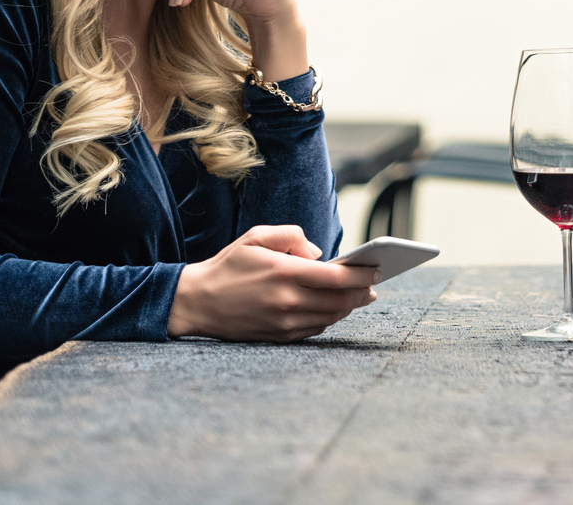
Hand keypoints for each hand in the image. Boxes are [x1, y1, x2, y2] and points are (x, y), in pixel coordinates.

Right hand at [168, 225, 376, 342]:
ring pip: (330, 317)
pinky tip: (334, 308)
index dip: (362, 274)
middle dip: (362, 292)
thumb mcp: (257, 236)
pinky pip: (314, 329)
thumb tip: (319, 255)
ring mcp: (283, 322)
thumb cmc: (229, 265)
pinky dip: (329, 318)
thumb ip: (293, 236)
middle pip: (339, 300)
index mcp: (284, 272)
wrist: (196, 302)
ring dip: (348, 307)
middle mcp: (287, 300)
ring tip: (359, 295)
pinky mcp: (278, 336)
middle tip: (374, 285)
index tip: (376, 269)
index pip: (336, 276)